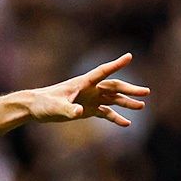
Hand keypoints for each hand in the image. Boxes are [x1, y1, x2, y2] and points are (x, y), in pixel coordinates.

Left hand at [28, 53, 149, 126]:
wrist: (34, 108)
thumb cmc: (43, 104)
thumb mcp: (55, 108)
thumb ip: (68, 110)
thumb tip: (79, 112)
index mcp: (83, 83)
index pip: (102, 72)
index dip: (116, 65)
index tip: (129, 56)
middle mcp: (89, 89)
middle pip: (114, 87)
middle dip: (130, 89)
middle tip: (146, 92)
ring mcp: (89, 99)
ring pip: (112, 99)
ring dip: (126, 102)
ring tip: (141, 106)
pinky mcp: (87, 109)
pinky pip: (105, 112)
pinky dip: (115, 117)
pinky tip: (126, 123)